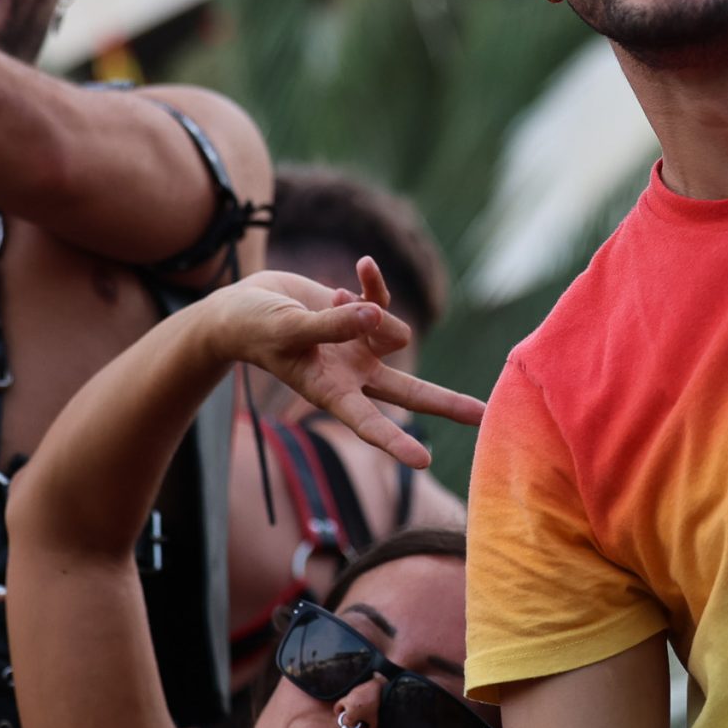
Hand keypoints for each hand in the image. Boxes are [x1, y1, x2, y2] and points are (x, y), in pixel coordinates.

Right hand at [212, 261, 485, 469]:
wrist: (244, 307)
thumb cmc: (256, 326)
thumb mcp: (288, 328)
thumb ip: (332, 324)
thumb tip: (376, 315)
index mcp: (330, 391)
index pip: (368, 423)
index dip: (394, 443)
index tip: (423, 462)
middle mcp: (353, 375)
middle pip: (409, 392)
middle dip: (445, 403)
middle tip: (483, 415)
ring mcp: (360, 346)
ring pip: (395, 332)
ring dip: (373, 310)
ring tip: (332, 297)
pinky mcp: (361, 315)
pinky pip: (383, 297)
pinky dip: (376, 282)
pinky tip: (363, 265)